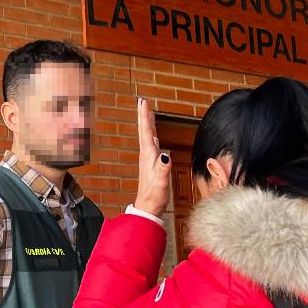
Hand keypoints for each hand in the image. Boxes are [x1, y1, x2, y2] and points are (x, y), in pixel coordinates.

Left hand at [133, 97, 171, 217]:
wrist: (148, 206)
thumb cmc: (154, 195)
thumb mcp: (161, 182)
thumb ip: (163, 168)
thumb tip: (166, 154)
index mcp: (148, 155)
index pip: (147, 131)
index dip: (145, 116)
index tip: (143, 102)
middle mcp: (147, 155)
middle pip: (145, 130)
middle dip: (144, 115)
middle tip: (142, 101)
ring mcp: (148, 159)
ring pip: (148, 136)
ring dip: (147, 123)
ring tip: (147, 113)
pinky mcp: (152, 164)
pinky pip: (152, 144)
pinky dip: (152, 135)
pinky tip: (154, 135)